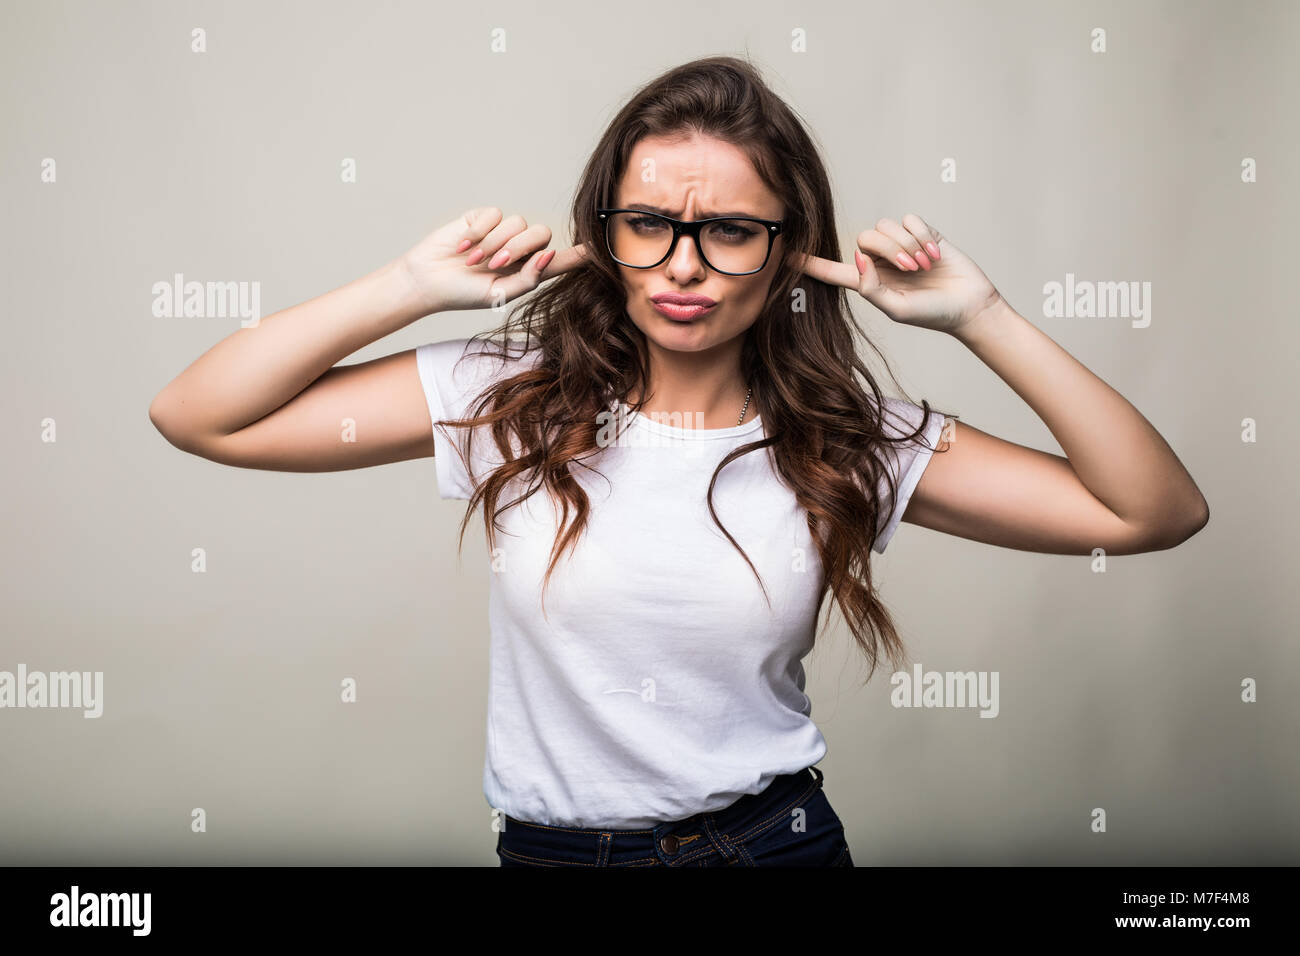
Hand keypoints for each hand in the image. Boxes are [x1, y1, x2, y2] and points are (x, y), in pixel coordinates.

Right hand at [398, 206, 589, 313]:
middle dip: (520, 248)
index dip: (578, 255)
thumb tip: (549, 256)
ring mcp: (500, 232)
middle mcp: (517, 250)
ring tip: (474, 261)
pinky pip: (493, 215)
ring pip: (518, 224)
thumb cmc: (462, 294)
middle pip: (540, 235)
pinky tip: (463, 247)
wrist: (427, 281)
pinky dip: (479, 232)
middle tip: (496, 264)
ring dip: (495, 243)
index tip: (600, 249)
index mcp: (526, 271)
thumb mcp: (498, 294)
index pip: (559, 261)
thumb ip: (527, 279)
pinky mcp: (481, 219)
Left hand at [787, 214, 1002, 334]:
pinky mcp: (923, 233)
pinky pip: (910, 219)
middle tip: (913, 267)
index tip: (788, 254)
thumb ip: (872, 288)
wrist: (970, 305)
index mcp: (869, 282)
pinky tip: (935, 252)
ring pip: (887, 226)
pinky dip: (922, 235)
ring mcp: (901, 246)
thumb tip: (859, 259)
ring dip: (907, 244)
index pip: (833, 270)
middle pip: (865, 239)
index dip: (812, 263)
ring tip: (927, 265)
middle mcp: (881, 262)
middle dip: (890, 249)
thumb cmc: (933, 314)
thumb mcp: (898, 309)